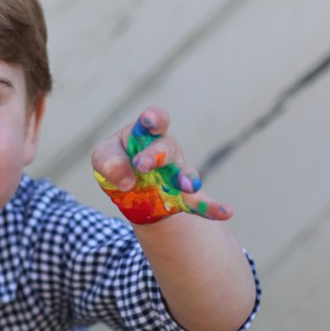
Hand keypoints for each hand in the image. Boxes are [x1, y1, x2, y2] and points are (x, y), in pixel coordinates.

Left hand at [92, 107, 231, 223]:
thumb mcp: (103, 158)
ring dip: (186, 179)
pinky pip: (199, 203)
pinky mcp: (181, 198)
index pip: (154, 121)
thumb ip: (108, 161)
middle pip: (165, 148)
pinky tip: (226, 212)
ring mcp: (176, 174)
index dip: (154, 118)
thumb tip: (126, 180)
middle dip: (155, 154)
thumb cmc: (117, 163)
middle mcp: (165, 151)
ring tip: (188, 187)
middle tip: (142, 165)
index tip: (149, 121)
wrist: (129, 191)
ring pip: (184, 173)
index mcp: (145, 134)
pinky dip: (212, 208)